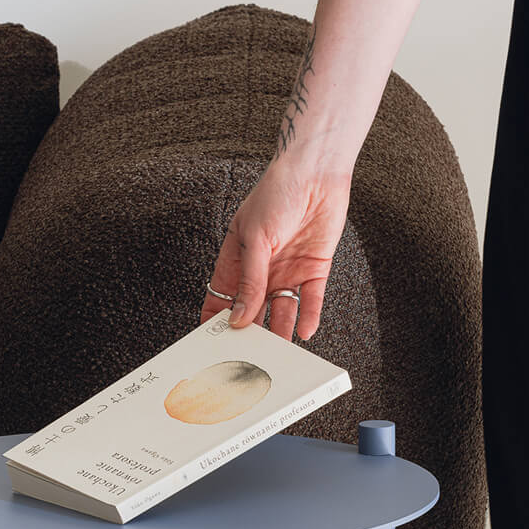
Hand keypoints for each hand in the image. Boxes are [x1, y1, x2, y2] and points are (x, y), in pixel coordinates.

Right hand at [200, 154, 350, 342]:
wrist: (315, 174)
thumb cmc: (276, 193)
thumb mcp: (254, 239)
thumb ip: (249, 281)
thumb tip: (238, 315)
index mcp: (237, 259)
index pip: (222, 297)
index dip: (216, 319)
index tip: (213, 343)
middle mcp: (262, 269)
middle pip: (252, 310)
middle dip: (250, 332)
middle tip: (248, 355)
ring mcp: (288, 270)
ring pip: (282, 310)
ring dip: (281, 331)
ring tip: (278, 351)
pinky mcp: (314, 269)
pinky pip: (310, 300)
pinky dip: (308, 317)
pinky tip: (304, 331)